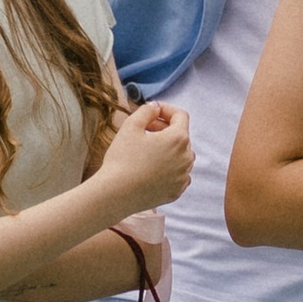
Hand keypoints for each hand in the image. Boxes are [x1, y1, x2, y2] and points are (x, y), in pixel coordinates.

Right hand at [96, 100, 193, 214]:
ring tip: (147, 150)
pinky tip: (151, 168)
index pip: (181, 116)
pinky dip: (168, 168)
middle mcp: (187, 158)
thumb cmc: (122, 159)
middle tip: (145, 130)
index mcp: (179, 139)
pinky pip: (178, 174)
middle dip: (165, 129)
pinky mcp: (176, 192)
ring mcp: (183, 177)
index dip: (166, 110)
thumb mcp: (131, 126)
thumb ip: (146, 111)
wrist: (115, 194)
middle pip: (181, 136)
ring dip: (167, 149)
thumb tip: (155, 107)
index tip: (152, 112)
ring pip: (180, 156)